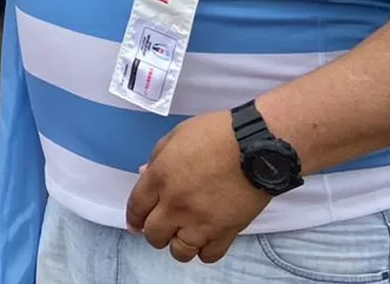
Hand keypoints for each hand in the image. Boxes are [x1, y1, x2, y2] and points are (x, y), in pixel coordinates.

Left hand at [125, 110, 270, 263]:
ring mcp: (200, 221)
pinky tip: (206, 239)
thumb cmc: (217, 134)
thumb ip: (157, 158)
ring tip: (184, 235)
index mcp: (160, 177)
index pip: (136, 208)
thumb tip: (144, 173)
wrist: (256, 147)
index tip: (135, 224)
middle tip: (162, 227)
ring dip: (178, 245)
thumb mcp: (177, 135)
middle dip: (154, 233)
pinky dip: (205, 251)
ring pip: (179, 251)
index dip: (133, 219)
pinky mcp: (226, 232)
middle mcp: (175, 204)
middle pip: (154, 235)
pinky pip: (209, 255)